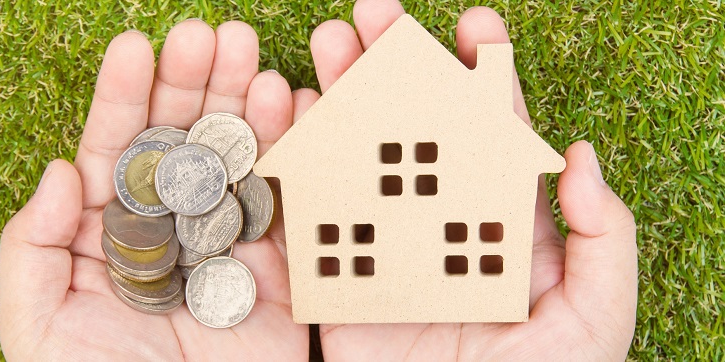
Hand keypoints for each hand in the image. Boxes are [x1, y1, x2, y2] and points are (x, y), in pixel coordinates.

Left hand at [0, 21, 307, 359]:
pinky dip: (291, 151)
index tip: (135, 47)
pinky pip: (284, 201)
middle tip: (208, 34)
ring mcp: (227, 245)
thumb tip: (58, 172)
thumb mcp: (39, 331)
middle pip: (181, 142)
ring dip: (243, 101)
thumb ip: (33, 251)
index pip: (116, 152)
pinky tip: (289, 103)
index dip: (123, 98)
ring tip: (249, 50)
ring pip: (235, 159)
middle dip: (192, 84)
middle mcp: (171, 231)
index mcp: (111, 239)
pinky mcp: (277, 268)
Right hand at [295, 1, 637, 359]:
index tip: (474, 26)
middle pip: (414, 131)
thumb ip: (603, 240)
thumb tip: (580, 155)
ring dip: (342, 98)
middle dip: (395, 67)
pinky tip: (290, 116)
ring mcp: (385, 249)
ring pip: (360, 159)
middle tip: (374, 12)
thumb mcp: (595, 319)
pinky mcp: (339, 282)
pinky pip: (314, 217)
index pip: (492, 136)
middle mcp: (439, 226)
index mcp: (501, 227)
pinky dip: (298, 165)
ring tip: (326, 44)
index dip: (483, 77)